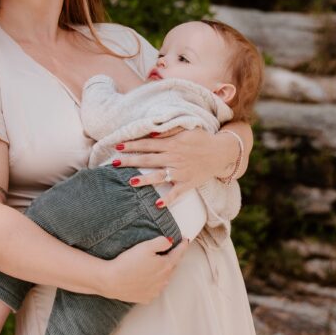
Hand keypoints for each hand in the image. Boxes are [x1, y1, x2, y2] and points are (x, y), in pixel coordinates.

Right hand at [98, 236, 186, 302]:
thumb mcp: (145, 246)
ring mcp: (156, 290)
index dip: (183, 245)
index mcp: (165, 266)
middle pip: (173, 266)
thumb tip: (171, 241)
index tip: (186, 240)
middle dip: (174, 258)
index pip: (178, 253)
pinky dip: (155, 283)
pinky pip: (155, 289)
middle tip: (174, 250)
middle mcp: (164, 280)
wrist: (111, 281)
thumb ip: (161, 242)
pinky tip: (149, 279)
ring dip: (165, 271)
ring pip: (165, 279)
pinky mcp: (146, 297)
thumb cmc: (128, 262)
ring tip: (161, 265)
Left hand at [112, 128, 235, 205]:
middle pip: (148, 160)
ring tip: (129, 182)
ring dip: (144, 180)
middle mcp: (174, 158)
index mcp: (172, 144)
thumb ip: (168, 131)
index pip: (147, 144)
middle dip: (130, 161)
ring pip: (159, 176)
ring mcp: (181, 172)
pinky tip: (157, 204)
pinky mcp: (188, 183)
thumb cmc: (201, 139)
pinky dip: (168, 199)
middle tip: (114, 163)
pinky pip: (177, 192)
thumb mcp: (185, 130)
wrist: (221, 152)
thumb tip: (149, 132)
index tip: (117, 146)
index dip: (132, 145)